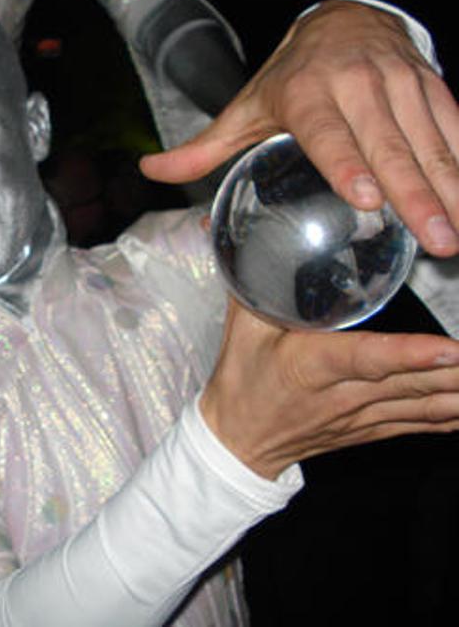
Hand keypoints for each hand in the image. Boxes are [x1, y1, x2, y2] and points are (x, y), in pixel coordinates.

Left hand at [140, 0, 458, 256]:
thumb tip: (149, 170)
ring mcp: (400, 84)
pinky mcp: (432, 86)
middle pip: (389, 145)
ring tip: (456, 233)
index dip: (349, 165)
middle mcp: (357, 85)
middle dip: (415, 195)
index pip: (329, 134)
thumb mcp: (244, 109)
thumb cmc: (288, 78)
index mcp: (307, 94)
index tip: (368, 200)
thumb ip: (202, 148)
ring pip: (430, 140)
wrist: (344, 19)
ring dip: (450, 188)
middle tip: (436, 240)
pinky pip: (454, 129)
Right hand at [199, 298, 458, 479]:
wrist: (238, 441)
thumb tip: (245, 234)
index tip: (449, 349)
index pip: (365, 358)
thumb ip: (255, 285)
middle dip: (455, 372)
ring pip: (423, 406)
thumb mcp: (242, 330)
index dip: (409, 355)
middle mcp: (342, 395)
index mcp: (310, 366)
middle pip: (411, 383)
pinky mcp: (371, 429)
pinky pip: (419, 423)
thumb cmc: (241, 382)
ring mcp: (361, 416)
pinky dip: (450, 416)